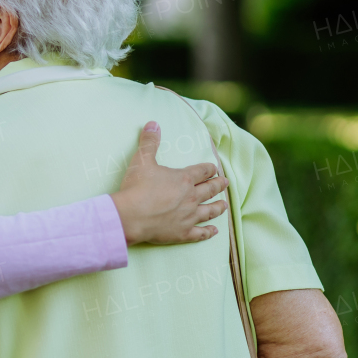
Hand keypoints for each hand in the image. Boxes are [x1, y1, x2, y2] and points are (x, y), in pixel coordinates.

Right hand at [110, 122, 228, 245]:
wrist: (131, 215)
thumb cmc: (137, 187)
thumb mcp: (142, 160)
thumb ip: (149, 142)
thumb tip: (153, 123)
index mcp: (183, 179)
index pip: (202, 171)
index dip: (209, 168)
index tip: (214, 168)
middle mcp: (191, 197)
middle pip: (210, 190)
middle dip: (218, 185)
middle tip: (226, 183)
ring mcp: (189, 216)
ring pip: (209, 211)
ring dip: (218, 207)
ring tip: (224, 204)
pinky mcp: (183, 233)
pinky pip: (200, 233)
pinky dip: (208, 232)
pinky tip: (214, 231)